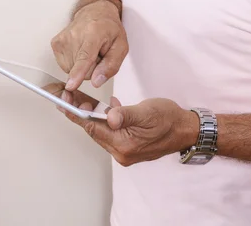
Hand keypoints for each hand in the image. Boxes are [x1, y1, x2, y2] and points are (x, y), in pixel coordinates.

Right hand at [51, 0, 127, 91]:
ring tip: (88, 50)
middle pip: (82, 70)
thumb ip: (111, 65)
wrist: (95, 12)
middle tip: (97, 53)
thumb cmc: (108, 28)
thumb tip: (97, 81)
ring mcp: (63, 39)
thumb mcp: (121, 46)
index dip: (78, 72)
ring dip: (83, 65)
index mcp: (93, 33)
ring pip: (72, 70)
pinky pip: (66, 66)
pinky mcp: (55, 44)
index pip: (85, 57)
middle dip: (92, 68)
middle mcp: (75, 34)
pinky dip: (74, 62)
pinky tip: (79, 50)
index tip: (71, 85)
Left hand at [59, 96, 199, 166]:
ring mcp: (126, 151)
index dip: (77, 114)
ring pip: (102, 131)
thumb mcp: (147, 112)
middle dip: (80, 113)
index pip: (93, 128)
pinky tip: (107, 108)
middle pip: (94, 131)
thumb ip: (126, 114)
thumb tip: (109, 116)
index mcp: (124, 145)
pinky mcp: (130, 145)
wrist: (187, 130)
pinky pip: (112, 132)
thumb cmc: (169, 119)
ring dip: (93, 116)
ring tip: (82, 100)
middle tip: (68, 97)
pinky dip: (106, 119)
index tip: (63, 102)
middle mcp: (122, 152)